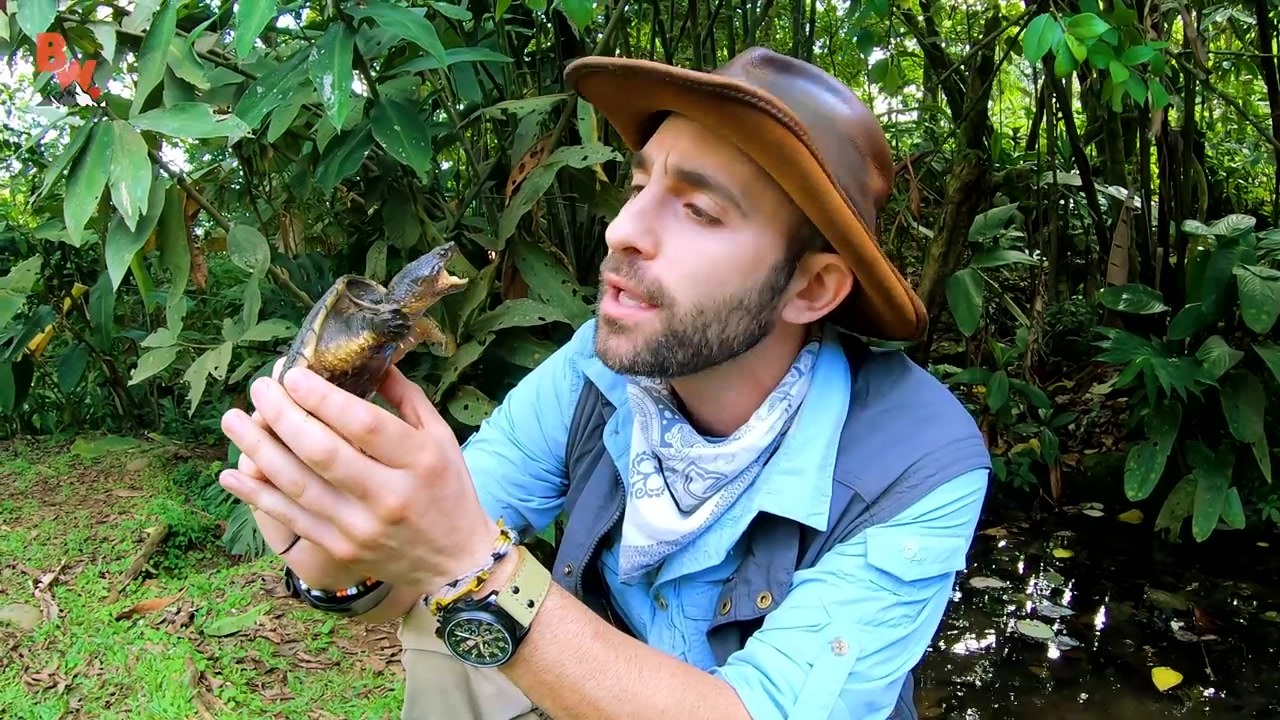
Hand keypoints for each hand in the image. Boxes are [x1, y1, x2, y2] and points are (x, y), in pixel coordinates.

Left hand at [218, 363, 502, 595]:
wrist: (454, 561)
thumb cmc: (448, 489)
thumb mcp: (440, 438)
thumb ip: (406, 397)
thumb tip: (370, 358)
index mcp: (419, 460)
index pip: (364, 424)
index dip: (323, 398)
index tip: (292, 374)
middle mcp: (389, 496)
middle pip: (324, 452)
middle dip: (282, 416)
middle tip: (259, 388)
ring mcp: (361, 527)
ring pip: (298, 485)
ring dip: (258, 450)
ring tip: (232, 420)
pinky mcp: (340, 550)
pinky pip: (291, 519)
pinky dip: (257, 495)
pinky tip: (231, 474)